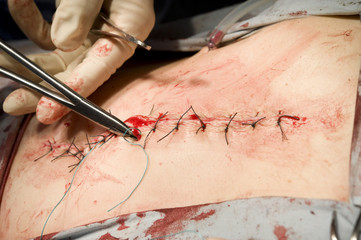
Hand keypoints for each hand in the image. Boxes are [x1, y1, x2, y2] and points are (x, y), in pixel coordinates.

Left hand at [3, 0, 154, 123]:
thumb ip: (82, 8)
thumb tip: (61, 42)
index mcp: (131, 29)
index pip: (103, 66)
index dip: (76, 89)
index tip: (48, 111)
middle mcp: (111, 37)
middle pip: (78, 70)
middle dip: (45, 87)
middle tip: (13, 102)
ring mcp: (91, 32)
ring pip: (59, 58)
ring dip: (29, 63)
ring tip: (1, 65)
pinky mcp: (73, 23)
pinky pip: (47, 32)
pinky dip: (28, 20)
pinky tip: (17, 3)